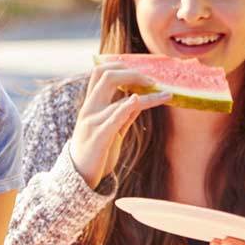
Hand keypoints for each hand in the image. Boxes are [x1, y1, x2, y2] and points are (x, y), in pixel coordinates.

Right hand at [66, 56, 171, 185]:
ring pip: (117, 96)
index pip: (100, 72)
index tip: (141, 69)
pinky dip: (127, 107)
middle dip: (132, 73)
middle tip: (153, 80)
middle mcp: (89, 109)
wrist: (78, 179)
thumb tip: (139, 99)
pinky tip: (138, 100)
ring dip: (145, 93)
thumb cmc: (95, 153)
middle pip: (107, 75)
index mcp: (90, 105)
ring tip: (165, 93)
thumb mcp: (109, 130)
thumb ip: (122, 115)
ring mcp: (92, 122)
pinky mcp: (99, 138)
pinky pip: (114, 118)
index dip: (120, 65)